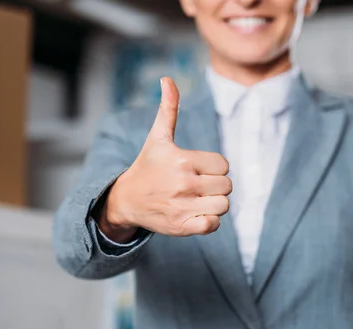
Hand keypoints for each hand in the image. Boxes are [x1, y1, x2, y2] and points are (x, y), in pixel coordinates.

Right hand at [98, 77, 231, 240]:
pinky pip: (213, 225)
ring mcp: (182, 206)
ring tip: (198, 200)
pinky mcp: (182, 226)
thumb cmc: (148, 166)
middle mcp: (183, 183)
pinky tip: (196, 214)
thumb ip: (168, 108)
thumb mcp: (157, 137)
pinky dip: (209, 221)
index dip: (215, 168)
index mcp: (182, 160)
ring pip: (223, 205)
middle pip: (227, 186)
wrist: (126, 199)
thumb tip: (167, 78)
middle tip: (198, 186)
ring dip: (215, 204)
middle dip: (216, 186)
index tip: (198, 170)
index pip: (223, 165)